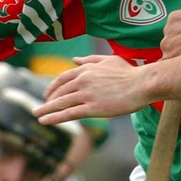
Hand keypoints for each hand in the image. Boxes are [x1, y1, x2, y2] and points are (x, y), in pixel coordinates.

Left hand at [35, 55, 151, 123]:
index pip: (63, 78)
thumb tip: (74, 60)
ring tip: (37, 115)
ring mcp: (87, 94)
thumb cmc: (129, 72)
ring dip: (46, 110)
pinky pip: (69, 114)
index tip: (47, 94)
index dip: (52, 86)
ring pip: (61, 103)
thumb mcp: (109, 60)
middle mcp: (83, 80)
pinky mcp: (93, 108)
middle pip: (60, 92)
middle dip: (48, 100)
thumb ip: (90, 59)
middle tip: (40, 108)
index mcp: (86, 68)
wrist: (142, 84)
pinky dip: (54, 118)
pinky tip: (45, 121)